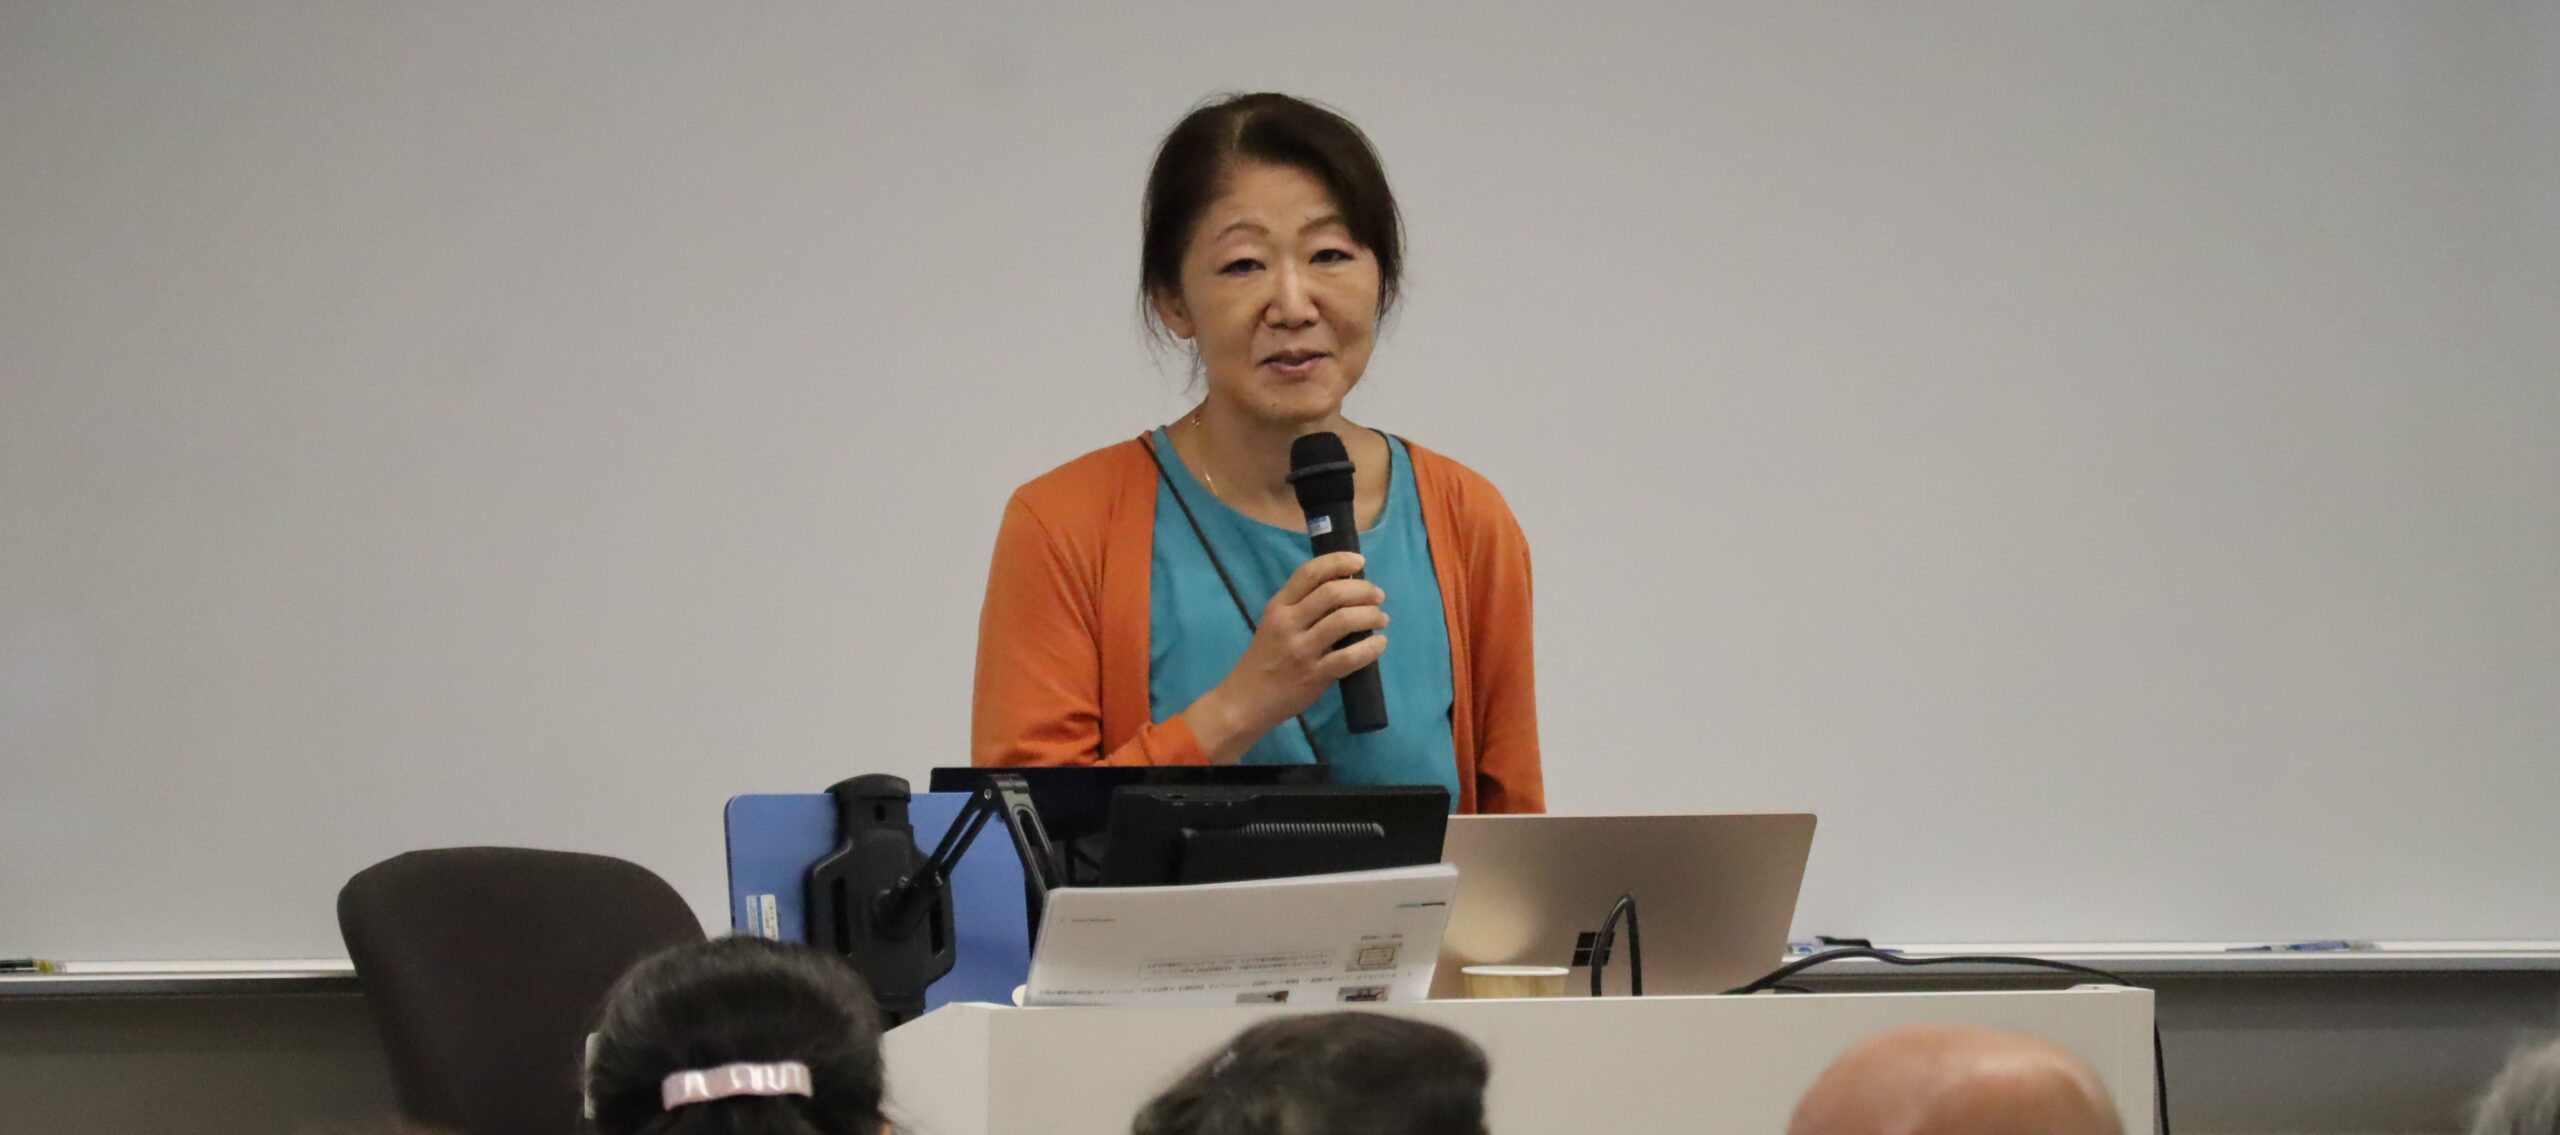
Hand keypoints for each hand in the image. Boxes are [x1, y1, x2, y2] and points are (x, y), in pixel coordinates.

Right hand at [1184, 552, 1387, 762]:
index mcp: (1278, 607)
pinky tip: (1379, 644)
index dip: (1339, 561)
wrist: (1244, 702)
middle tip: (1378, 596)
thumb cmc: (1264, 660)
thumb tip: (1345, 588)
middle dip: (1363, 590)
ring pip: (1344, 621)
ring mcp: (1301, 651)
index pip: (1310, 573)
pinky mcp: (1314, 676)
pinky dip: (1371, 648)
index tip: (1360, 562)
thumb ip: (1302, 607)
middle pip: (1333, 593)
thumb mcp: (1274, 625)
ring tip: (1381, 618)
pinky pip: (1349, 657)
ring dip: (1370, 615)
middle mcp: (1288, 624)